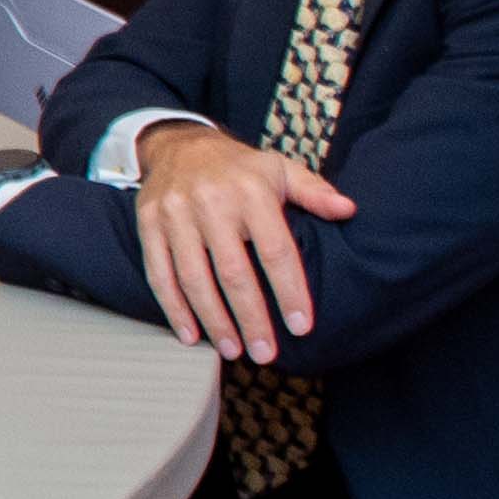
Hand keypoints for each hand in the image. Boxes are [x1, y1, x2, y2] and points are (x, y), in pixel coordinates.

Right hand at [131, 121, 355, 365]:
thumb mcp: (280, 169)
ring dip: (214, 320)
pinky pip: (160, 274)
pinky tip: (191, 335)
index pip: (275, 251)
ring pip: (194, 278)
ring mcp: (174, 216)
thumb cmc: (238, 167)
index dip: (289, 291)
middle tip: (264, 353)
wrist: (178, 145)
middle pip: (233, 272)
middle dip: (251, 318)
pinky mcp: (149, 226)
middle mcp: (210, 203)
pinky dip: (175, 309)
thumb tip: (349, 210)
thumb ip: (314, 192)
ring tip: (232, 350)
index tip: (301, 326)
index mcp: (250, 192)